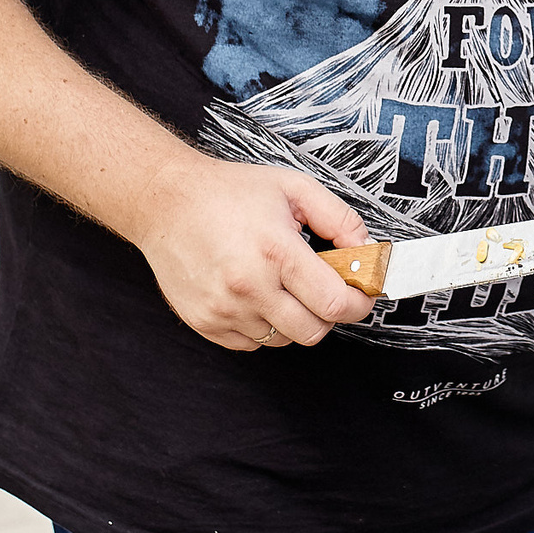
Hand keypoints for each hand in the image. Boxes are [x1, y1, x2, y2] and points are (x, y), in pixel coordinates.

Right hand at [136, 159, 371, 350]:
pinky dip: (263, 326)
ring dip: (294, 320)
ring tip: (282, 285)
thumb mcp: (295, 188)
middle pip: (313, 331)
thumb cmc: (229, 191)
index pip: (335, 303)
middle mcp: (248, 287)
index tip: (362, 294)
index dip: (359, 303)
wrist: (165, 200)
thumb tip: (368, 253)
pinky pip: (252, 344)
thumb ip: (341, 220)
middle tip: (323, 288)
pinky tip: (256, 294)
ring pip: (283, 341)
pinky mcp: (204, 322)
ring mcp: (223, 309)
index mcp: (276, 252)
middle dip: (329, 313)